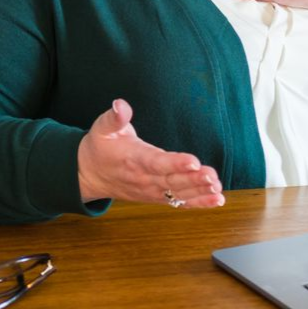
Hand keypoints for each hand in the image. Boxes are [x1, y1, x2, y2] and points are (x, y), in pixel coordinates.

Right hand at [77, 99, 224, 207]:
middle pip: (172, 181)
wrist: (90, 175)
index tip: (193, 161)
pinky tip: (216, 200)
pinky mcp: (157, 197)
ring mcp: (151, 191)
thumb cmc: (100, 147)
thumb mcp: (102, 128)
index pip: (156, 163)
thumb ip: (114, 118)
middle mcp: (144, 178)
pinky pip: (179, 202)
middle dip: (194, 180)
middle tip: (212, 176)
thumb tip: (120, 105)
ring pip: (178, 194)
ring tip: (217, 189)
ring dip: (200, 192)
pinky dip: (198, 203)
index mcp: (134, 159)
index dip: (175, 163)